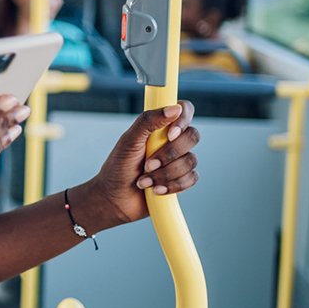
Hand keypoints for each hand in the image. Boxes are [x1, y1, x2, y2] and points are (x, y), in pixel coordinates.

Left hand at [82, 100, 199, 226]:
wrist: (115, 199)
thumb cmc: (118, 167)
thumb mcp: (129, 141)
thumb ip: (148, 121)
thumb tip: (174, 108)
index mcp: (159, 127)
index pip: (184, 110)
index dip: (183, 120)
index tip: (170, 135)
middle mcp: (172, 141)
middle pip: (192, 136)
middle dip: (169, 154)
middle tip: (147, 164)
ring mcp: (178, 160)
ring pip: (191, 161)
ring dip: (165, 174)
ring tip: (144, 180)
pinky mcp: (181, 179)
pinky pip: (191, 178)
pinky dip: (172, 185)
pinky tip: (156, 190)